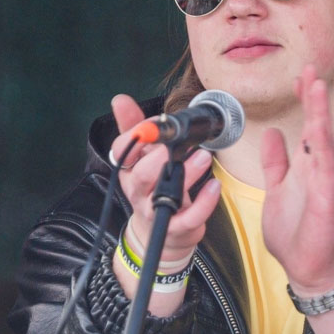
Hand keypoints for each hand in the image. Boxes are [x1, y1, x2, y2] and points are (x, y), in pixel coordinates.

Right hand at [110, 93, 222, 264]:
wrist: (161, 234)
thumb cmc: (153, 188)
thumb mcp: (140, 158)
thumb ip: (133, 128)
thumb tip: (119, 99)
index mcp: (128, 171)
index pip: (121, 152)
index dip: (135, 135)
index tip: (154, 121)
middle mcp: (138, 192)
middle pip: (140, 175)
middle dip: (158, 157)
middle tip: (181, 142)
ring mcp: (156, 211)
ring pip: (166, 195)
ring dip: (186, 175)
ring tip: (204, 156)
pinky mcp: (176, 227)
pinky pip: (189, 217)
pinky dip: (203, 202)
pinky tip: (214, 185)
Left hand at [262, 66, 333, 294]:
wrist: (302, 267)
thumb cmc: (292, 233)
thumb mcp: (275, 189)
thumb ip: (275, 162)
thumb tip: (271, 134)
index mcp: (302, 167)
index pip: (304, 126)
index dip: (302, 101)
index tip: (298, 77)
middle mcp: (314, 170)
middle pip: (316, 126)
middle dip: (312, 97)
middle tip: (309, 69)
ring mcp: (320, 183)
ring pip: (321, 140)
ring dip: (319, 113)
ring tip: (316, 86)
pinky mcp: (324, 200)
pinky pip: (324, 169)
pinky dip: (322, 147)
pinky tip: (320, 128)